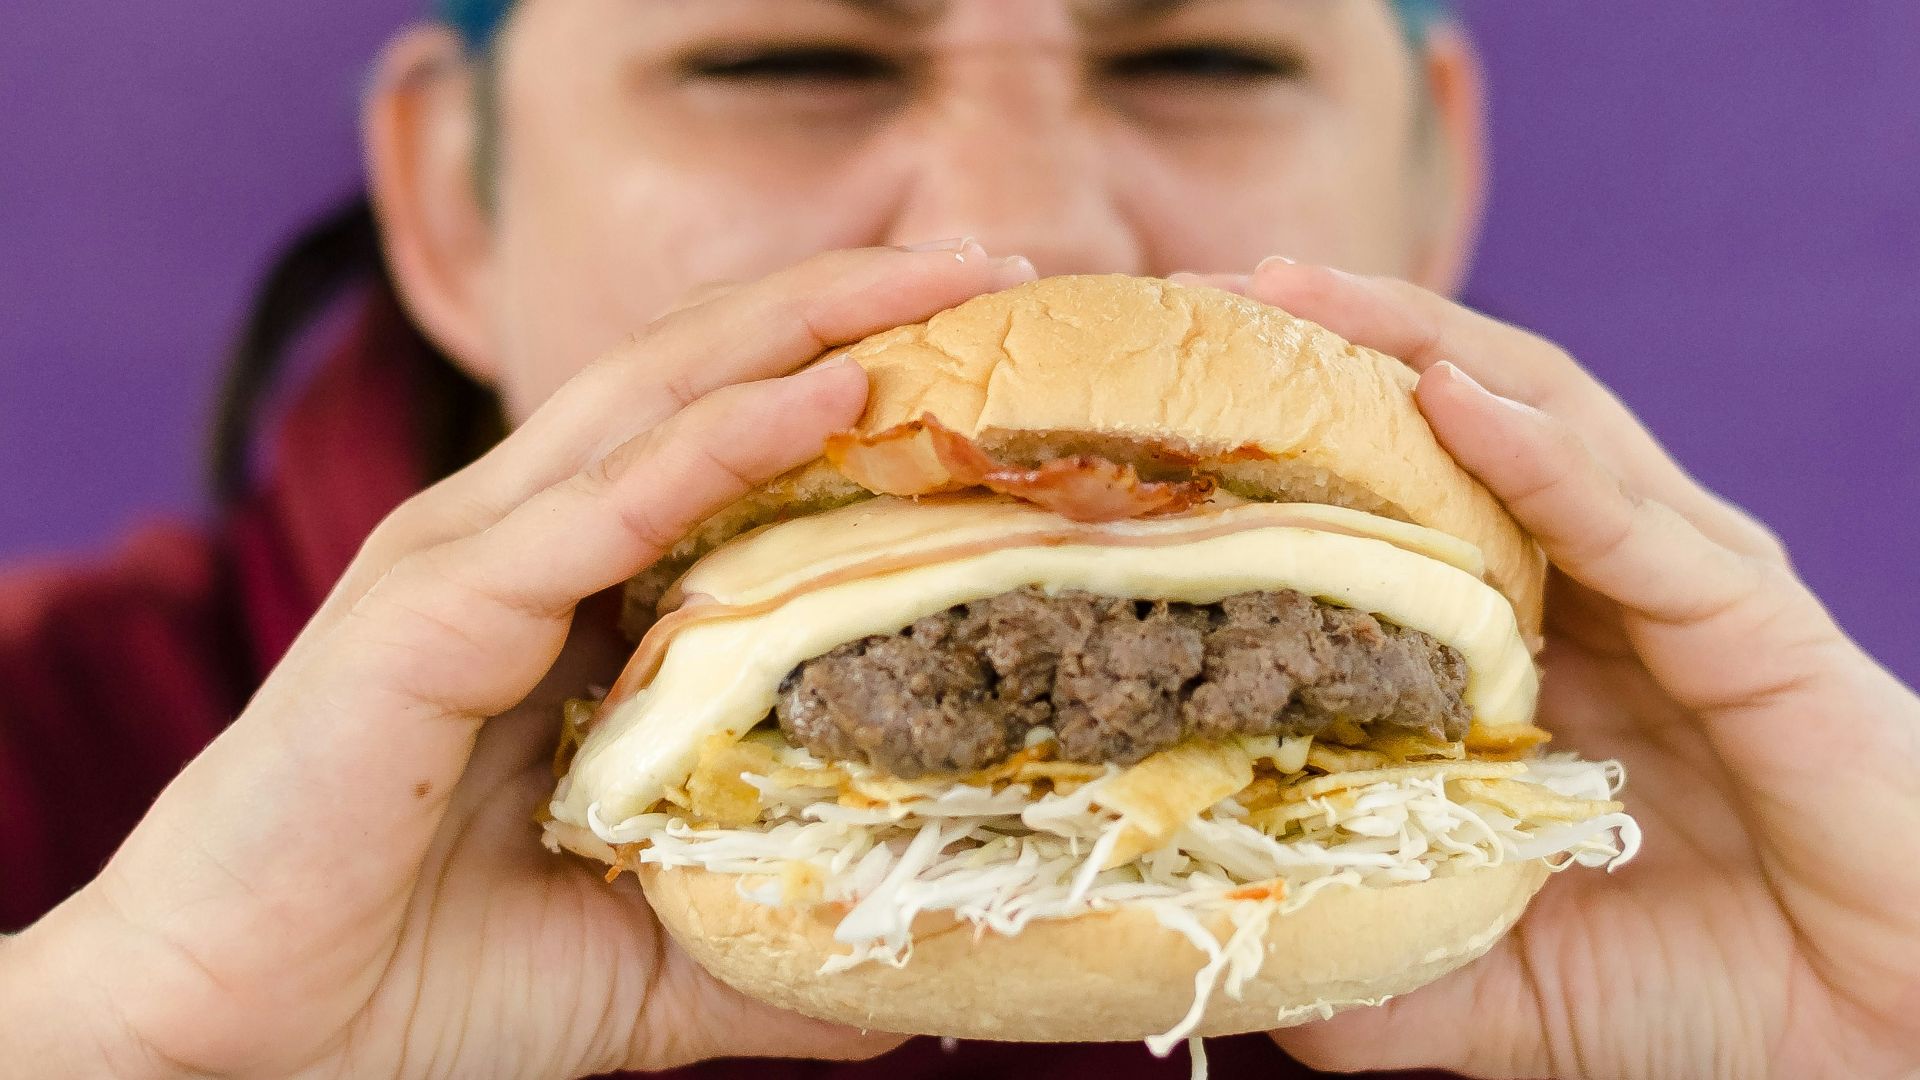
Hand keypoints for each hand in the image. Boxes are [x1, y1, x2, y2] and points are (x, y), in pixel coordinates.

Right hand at [1, 243, 1037, 1078]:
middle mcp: (525, 544)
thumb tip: (915, 965)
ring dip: (807, 327)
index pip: (726, 440)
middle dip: (851, 303)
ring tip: (946, 277)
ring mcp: (471, 562)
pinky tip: (829, 393)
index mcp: (574, 596)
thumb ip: (769, 938)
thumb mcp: (650, 957)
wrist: (250, 1050)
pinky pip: (598, 506)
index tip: (996, 354)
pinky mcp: (428, 610)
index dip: (852, 376)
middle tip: (999, 262)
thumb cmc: (428, 983)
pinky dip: (717, 442)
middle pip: (704, 375)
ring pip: (658, 398)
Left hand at [1173, 263, 1919, 1077]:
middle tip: (1186, 294)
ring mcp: (1675, 583)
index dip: (1273, 437)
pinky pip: (1632, 518)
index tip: (1141, 398)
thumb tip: (1226, 934)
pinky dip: (1539, 452)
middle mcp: (1590, 584)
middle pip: (1446, 417)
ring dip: (1411, 347)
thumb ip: (1366, 945)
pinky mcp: (1754, 616)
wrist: (1868, 1044)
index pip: (1385, 496)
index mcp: (1520, 642)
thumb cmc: (1687, 997)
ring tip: (1291, 294)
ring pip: (1536, 420)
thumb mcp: (1480, 975)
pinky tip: (1448, 398)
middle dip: (1323, 345)